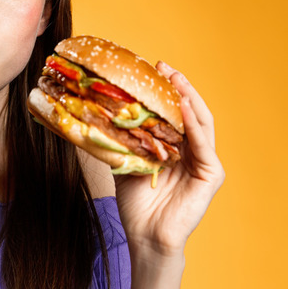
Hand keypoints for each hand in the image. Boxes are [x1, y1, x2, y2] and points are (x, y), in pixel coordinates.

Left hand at [114, 61, 224, 256]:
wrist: (144, 234)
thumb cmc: (134, 202)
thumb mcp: (123, 160)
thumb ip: (118, 139)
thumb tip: (90, 112)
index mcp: (175, 146)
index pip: (174, 111)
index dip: (165, 89)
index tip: (152, 68)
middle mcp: (192, 150)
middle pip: (190, 111)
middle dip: (178, 87)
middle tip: (164, 67)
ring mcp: (204, 162)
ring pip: (201, 122)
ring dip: (188, 99)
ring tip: (175, 80)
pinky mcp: (211, 175)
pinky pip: (204, 145)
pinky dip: (194, 125)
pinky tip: (184, 108)